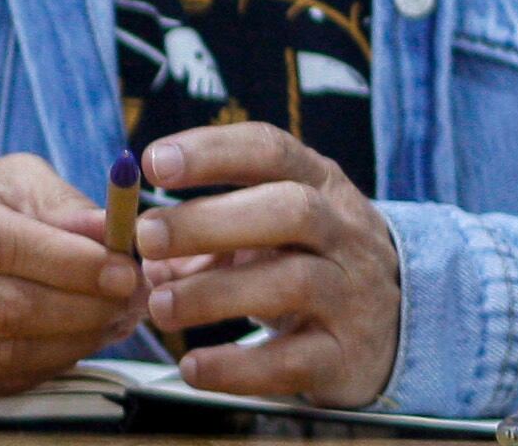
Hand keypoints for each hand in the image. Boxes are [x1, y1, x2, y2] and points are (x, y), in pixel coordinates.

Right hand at [0, 155, 143, 405]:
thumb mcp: (3, 184)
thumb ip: (58, 204)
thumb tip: (110, 230)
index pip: (3, 243)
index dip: (71, 263)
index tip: (122, 269)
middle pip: (5, 306)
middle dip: (82, 308)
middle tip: (129, 301)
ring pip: (3, 352)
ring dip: (71, 342)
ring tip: (108, 322)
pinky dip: (42, 367)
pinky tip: (67, 345)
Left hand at [133, 123, 401, 408]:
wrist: (395, 324)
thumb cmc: (309, 260)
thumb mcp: (267, 230)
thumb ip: (198, 234)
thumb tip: (121, 240)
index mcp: (318, 183)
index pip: (270, 150)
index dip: (212, 152)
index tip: (153, 162)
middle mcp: (342, 230)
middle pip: (289, 210)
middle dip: (212, 220)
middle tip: (147, 236)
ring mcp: (350, 293)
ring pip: (293, 283)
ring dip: (216, 293)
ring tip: (160, 306)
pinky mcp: (347, 356)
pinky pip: (294, 361)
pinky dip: (238, 367)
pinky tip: (193, 367)